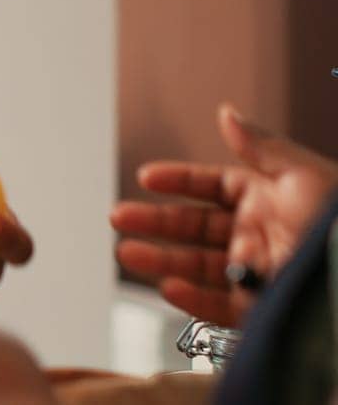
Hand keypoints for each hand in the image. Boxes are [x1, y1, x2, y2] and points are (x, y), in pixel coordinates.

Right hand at [110, 104, 337, 325]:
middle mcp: (257, 234)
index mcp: (267, 198)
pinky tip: (169, 288)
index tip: (147, 177)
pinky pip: (219, 308)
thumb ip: (259, 145)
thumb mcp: (304, 174)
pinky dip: (192, 300)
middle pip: (194, 227)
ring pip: (197, 266)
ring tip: (128, 253)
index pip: (211, 186)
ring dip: (160, 260)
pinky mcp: (260, 310)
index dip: (178, 180)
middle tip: (119, 217)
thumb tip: (226, 112)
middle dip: (154, 222)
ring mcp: (256, 272)